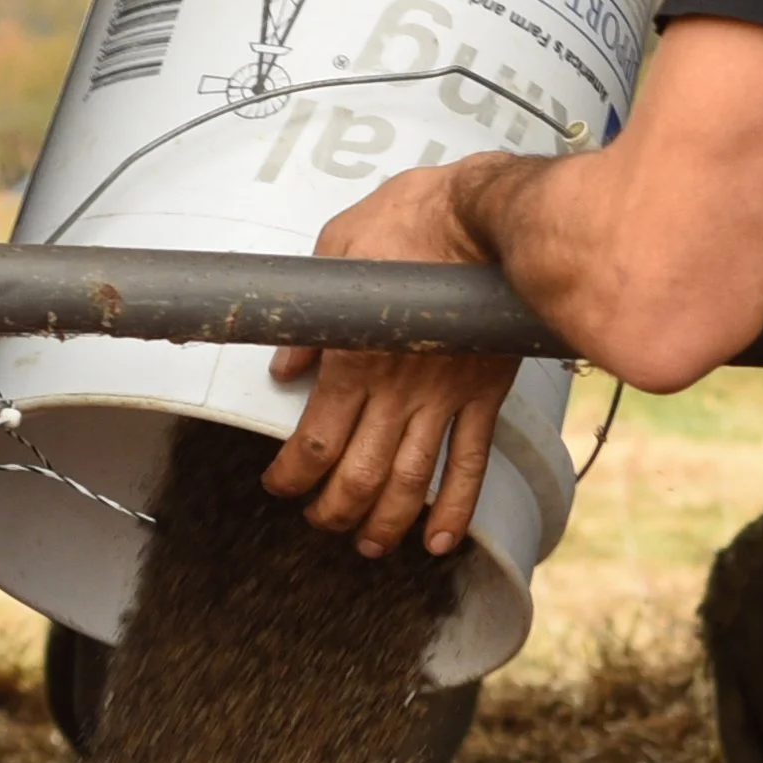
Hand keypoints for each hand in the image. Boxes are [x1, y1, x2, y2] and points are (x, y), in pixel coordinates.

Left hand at [263, 163, 525, 558]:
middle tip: (321, 522)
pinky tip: (440, 541)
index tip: (279, 487)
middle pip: (360, 476)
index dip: (291, 477)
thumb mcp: (335, 254)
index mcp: (354, 360)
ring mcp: (445, 398)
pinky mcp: (482, 395)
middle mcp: (397, 391)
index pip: (314, 444)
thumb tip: (284, 369)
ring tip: (370, 545)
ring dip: (387, 523)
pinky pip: (471, 463)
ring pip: (412, 482)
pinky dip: (456, 508)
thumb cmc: (406, 221)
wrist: (483, 217)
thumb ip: (310, 321)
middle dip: (335, 511)